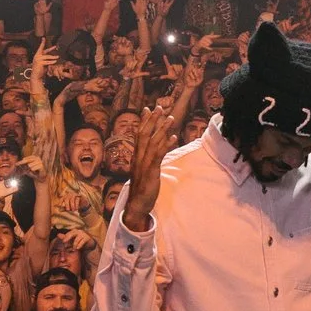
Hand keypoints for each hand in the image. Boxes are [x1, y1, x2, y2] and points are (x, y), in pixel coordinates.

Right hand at [122, 37, 211, 229]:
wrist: (137, 204)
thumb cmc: (142, 188)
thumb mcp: (144, 171)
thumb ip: (148, 160)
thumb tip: (155, 151)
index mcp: (137, 156)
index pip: (139, 134)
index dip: (144, 121)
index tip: (147, 108)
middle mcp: (139, 157)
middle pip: (144, 134)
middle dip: (152, 120)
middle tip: (159, 107)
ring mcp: (144, 163)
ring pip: (152, 142)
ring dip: (161, 129)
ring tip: (170, 118)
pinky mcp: (150, 171)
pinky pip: (158, 155)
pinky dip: (165, 144)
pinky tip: (173, 137)